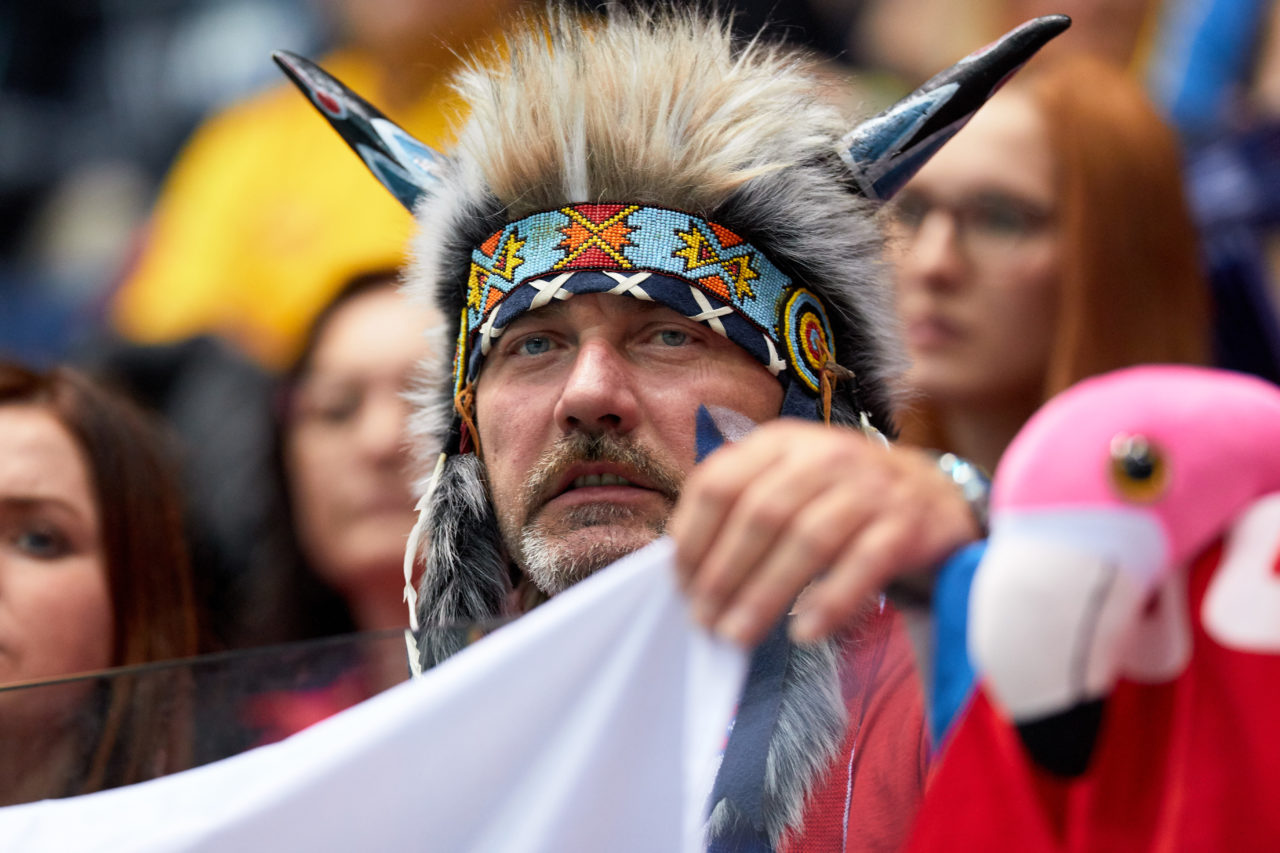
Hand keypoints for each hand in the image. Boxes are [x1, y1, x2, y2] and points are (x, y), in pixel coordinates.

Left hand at [669, 420, 979, 646]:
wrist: (936, 497)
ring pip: (808, 541)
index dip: (693, 535)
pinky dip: (830, 601)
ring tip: (737, 634)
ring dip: (765, 593)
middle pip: (761, 514)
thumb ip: (740, 507)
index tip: (680, 583)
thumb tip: (683, 566)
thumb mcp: (788, 482)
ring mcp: (871, 487)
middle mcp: (825, 455)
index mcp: (782, 442)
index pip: (720, 482)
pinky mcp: (907, 524)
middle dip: (724, 572)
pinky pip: (863, 564)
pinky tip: (803, 633)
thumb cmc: (841, 499)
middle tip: (703, 619)